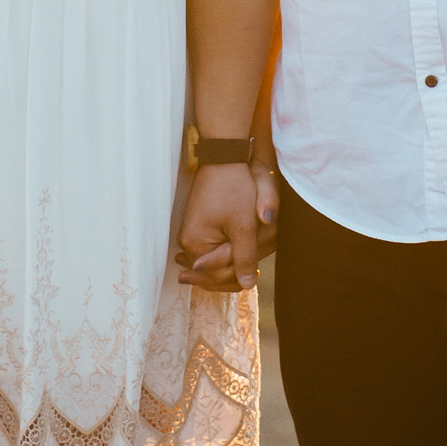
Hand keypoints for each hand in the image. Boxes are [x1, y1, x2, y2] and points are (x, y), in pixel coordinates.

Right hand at [177, 160, 276, 292]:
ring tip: (249, 268)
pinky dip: (226, 254)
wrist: (225, 159)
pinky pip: (211, 250)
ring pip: (213, 262)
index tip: (259, 273)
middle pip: (212, 272)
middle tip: (257, 274)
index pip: (216, 276)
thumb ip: (245, 257)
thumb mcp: (244, 226)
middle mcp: (187, 242)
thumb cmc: (235, 188)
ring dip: (231, 265)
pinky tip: (237, 257)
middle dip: (234, 272)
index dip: (238, 278)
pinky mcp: (199, 227)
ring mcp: (191, 234)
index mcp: (195, 243)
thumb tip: (247, 285)